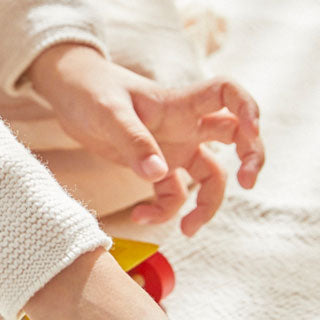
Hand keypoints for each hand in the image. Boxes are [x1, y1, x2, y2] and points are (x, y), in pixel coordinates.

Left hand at [26, 43, 263, 235]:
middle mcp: (185, 125)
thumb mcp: (108, 112)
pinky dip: (164, 210)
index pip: (227, 93)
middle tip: (247, 183)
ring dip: (207, 204)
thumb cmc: (90, 90)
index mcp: (179, 103)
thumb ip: (133, 140)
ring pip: (210, 176)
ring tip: (187, 229)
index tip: (251, 130)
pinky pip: (173, 194)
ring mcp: (173, 147)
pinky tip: (140, 216)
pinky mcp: (155, 166)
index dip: (248, 107)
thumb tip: (157, 175)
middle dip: (250, 158)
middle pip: (236, 137)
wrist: (68, 93)